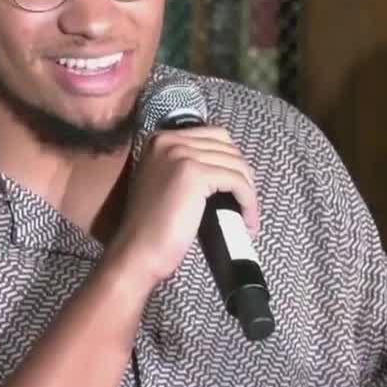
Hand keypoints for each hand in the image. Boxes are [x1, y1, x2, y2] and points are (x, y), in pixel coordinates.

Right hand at [105, 126, 258, 292]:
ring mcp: (181, 155)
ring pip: (235, 165)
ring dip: (248, 191)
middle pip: (227, 146)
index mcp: (160, 140)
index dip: (230, 161)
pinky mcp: (194, 174)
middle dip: (243, 174)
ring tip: (247, 215)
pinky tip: (248, 221)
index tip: (237, 187)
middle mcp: (168, 140)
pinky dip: (248, 201)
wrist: (138, 250)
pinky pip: (237, 182)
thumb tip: (225, 166)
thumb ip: (186, 166)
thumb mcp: (164, 181)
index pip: (212, 136)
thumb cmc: (151, 225)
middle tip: (245, 201)